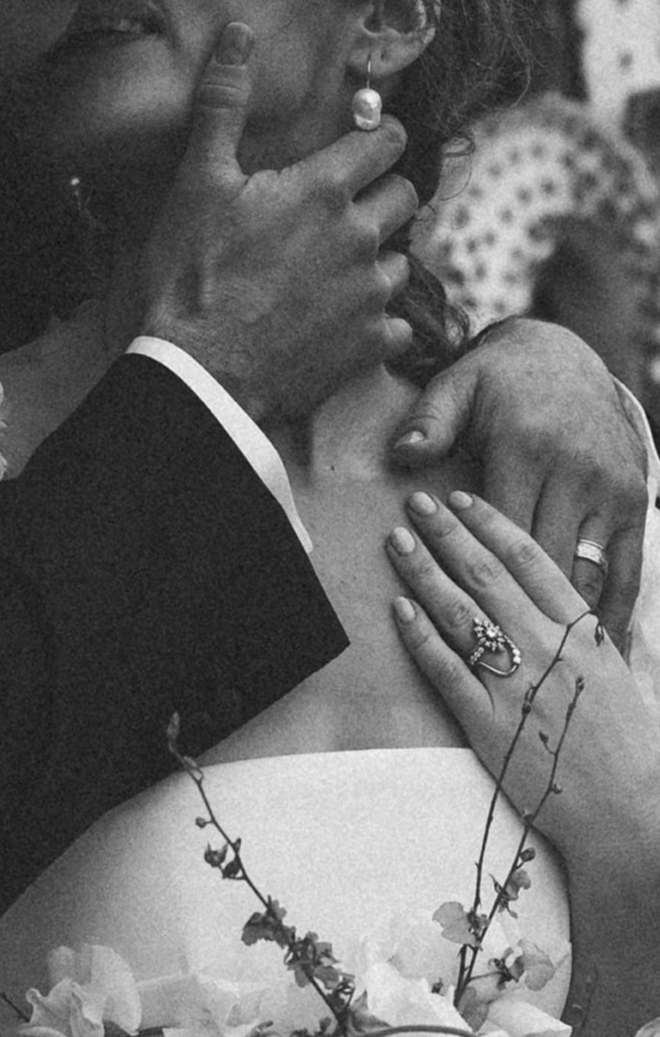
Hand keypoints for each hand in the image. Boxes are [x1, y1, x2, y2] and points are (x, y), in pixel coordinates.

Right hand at [139, 23, 417, 422]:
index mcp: (325, 189)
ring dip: (379, 258)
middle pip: (406, 195)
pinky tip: (341, 323)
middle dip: (384, 192)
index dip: (381, 135)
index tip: (368, 140)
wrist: (200, 375)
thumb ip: (225, 103)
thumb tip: (239, 32)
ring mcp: (372, 294)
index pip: (386, 141)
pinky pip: (399, 324)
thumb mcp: (198, 181)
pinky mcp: (372, 345)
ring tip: (335, 269)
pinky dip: (378, 321)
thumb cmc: (192, 276)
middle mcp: (361, 236)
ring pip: (403, 260)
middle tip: (345, 206)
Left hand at [388, 491, 659, 1036]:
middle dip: (446, 533)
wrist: (630, 813)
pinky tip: (398, 607)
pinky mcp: (488, 723)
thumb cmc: (628, 744)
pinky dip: (419, 635)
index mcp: (582, 630)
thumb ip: (582, 632)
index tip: (462, 499)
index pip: (529, 559)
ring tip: (397, 541)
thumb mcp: (615, 672)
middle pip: (485, 575)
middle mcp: (547, 647)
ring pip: (460, 612)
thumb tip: (559, 596)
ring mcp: (516, 683)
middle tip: (416, 504)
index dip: (489, 523)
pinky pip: (445, 669)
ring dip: (423, 571)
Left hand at [390, 317, 648, 646]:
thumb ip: (429, 421)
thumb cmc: (500, 380)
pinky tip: (597, 658)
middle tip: (493, 660)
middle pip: (541, 562)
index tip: (453, 611)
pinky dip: (611, 616)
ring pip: (584, 574)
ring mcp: (611, 493)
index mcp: (529, 450)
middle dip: (514, 612)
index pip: (499, 529)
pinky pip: (626, 572)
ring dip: (562, 627)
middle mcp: (576, 474)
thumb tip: (403, 456)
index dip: (474, 572)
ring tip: (540, 679)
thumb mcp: (458, 385)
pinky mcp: (633, 505)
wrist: (567, 357)